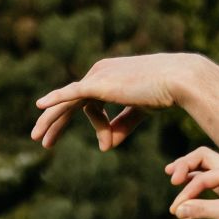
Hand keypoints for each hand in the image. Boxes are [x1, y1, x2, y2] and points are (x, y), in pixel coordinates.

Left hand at [32, 54, 205, 151]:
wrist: (179, 80)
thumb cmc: (164, 92)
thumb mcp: (140, 110)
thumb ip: (122, 124)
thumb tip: (105, 146)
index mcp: (107, 76)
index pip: (89, 102)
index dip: (98, 125)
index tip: (107, 144)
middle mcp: (99, 73)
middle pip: (69, 101)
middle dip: (55, 122)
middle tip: (39, 140)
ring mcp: (98, 76)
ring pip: (67, 102)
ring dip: (53, 123)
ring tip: (39, 139)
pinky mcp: (99, 84)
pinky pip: (71, 94)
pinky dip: (56, 100)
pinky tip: (40, 107)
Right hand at [166, 146, 218, 218]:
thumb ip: (202, 210)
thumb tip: (178, 210)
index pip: (201, 177)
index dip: (187, 192)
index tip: (177, 210)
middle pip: (201, 158)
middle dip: (184, 165)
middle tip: (170, 176)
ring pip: (203, 170)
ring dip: (188, 175)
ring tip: (173, 181)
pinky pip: (206, 184)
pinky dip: (193, 188)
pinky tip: (187, 198)